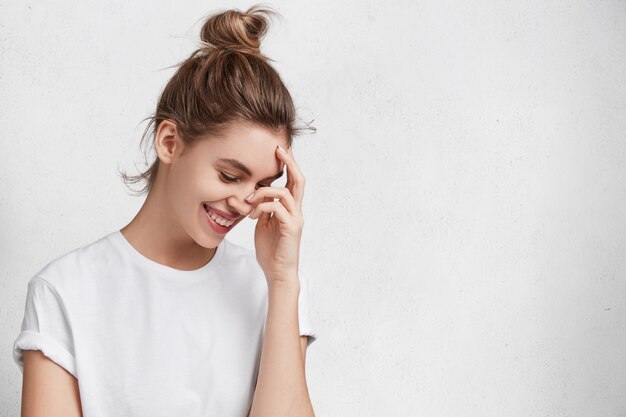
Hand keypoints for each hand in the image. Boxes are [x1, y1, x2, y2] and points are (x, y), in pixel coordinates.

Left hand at [246, 145, 304, 286]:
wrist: (278, 272)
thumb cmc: (271, 250)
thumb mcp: (262, 225)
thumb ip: (260, 209)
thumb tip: (249, 196)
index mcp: (290, 209)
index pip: (293, 181)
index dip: (289, 164)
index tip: (279, 149)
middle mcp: (296, 211)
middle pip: (299, 180)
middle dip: (289, 162)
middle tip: (279, 148)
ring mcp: (295, 219)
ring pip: (285, 193)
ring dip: (264, 191)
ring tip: (250, 200)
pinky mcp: (290, 229)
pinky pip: (278, 208)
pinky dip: (263, 206)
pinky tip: (252, 214)